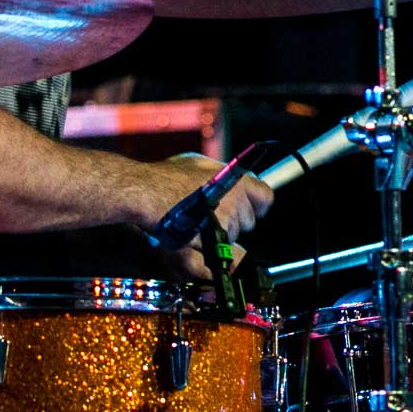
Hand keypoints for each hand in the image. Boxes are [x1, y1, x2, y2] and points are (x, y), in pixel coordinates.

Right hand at [149, 152, 273, 245]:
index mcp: (236, 177)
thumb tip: (234, 178)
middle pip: (249, 221)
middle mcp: (236, 197)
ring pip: (234, 235)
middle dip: (235, 222)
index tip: (253, 209)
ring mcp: (226, 218)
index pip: (266, 197)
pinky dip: (210, 244)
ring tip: (198, 222)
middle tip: (213, 216)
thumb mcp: (200, 164)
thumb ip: (222, 174)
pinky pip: (220, 247)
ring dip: (221, 234)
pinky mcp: (214, 236)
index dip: (259, 205)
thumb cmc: (167, 176)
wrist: (147, 191)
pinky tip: (194, 232)